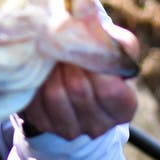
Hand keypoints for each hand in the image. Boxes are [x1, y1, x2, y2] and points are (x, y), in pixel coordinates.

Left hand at [23, 30, 139, 140]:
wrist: (72, 75)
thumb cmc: (98, 59)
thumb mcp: (115, 46)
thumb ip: (112, 43)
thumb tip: (92, 31)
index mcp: (124, 107)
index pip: (110, 91)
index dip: (94, 66)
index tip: (85, 49)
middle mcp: (100, 125)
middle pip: (78, 90)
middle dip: (68, 62)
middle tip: (63, 47)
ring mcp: (71, 129)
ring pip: (54, 95)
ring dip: (50, 70)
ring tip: (52, 57)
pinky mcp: (45, 124)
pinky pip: (35, 101)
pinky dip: (35, 81)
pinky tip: (41, 72)